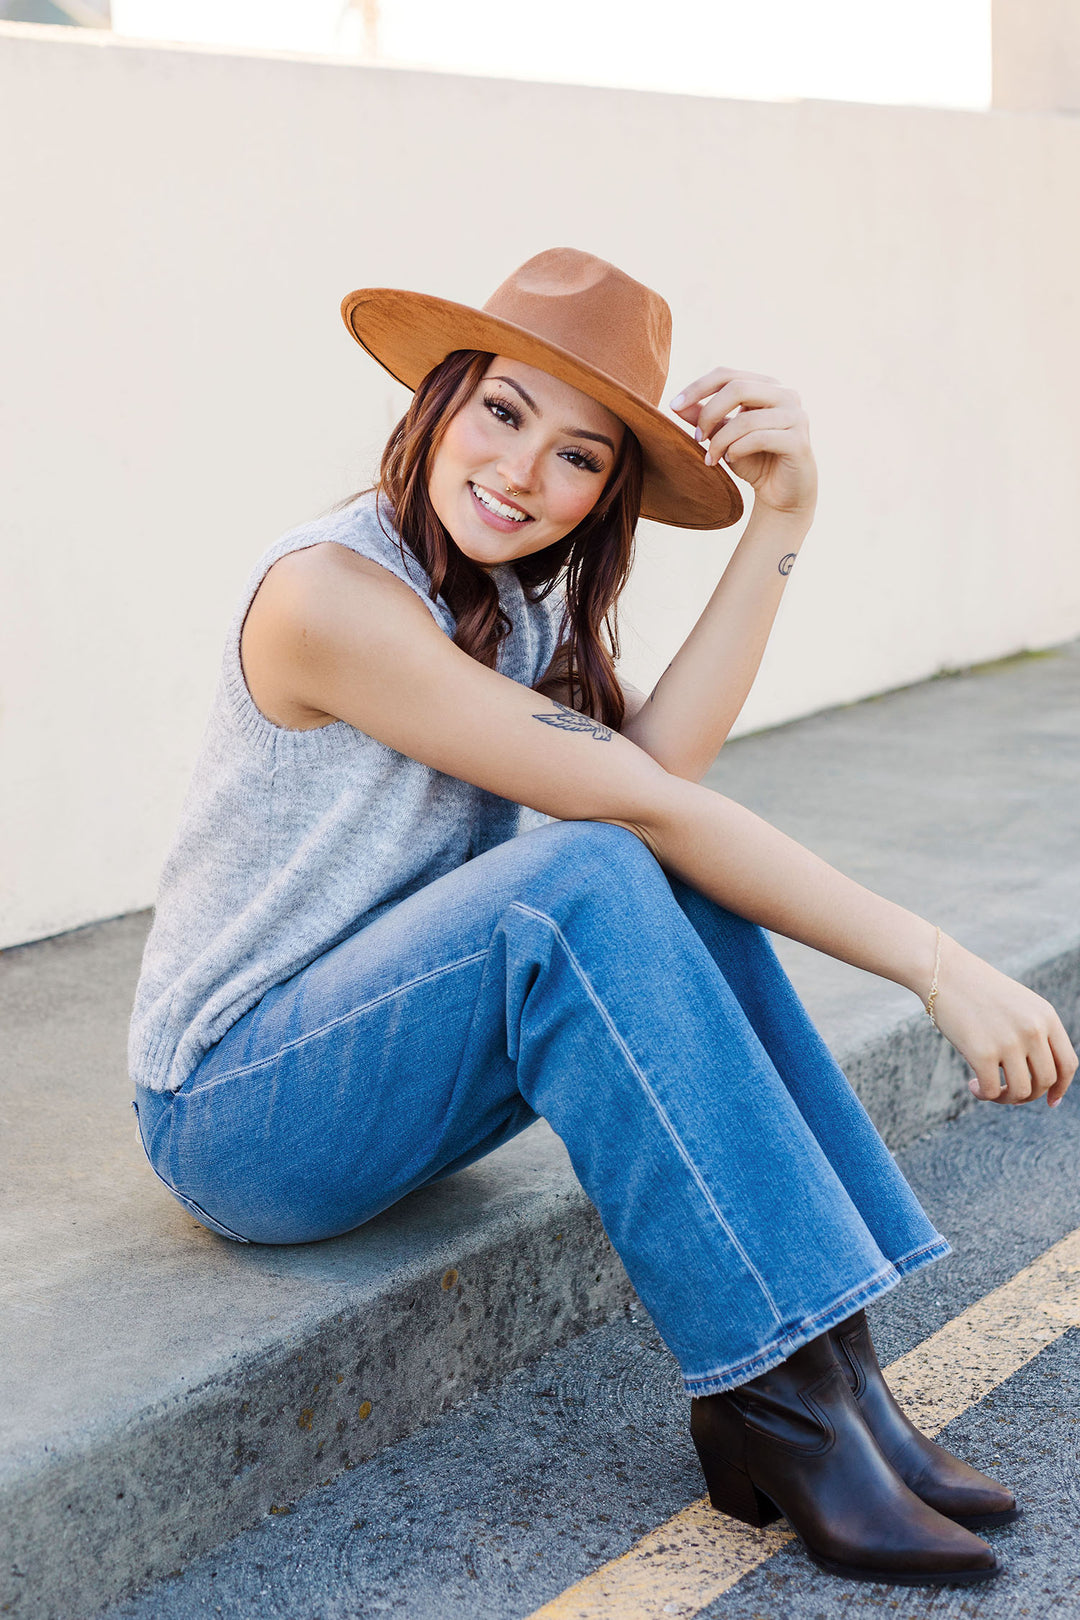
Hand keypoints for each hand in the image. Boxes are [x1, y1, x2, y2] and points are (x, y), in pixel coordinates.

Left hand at [670, 366, 816, 517]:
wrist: (782, 496)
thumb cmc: (754, 461)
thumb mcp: (723, 437)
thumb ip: (704, 418)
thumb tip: (676, 406)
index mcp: (767, 386)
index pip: (727, 374)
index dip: (697, 387)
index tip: (673, 406)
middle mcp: (786, 395)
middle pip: (737, 388)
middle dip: (709, 414)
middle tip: (696, 438)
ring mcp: (796, 416)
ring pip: (745, 418)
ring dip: (720, 440)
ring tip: (712, 458)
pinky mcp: (798, 441)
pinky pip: (759, 438)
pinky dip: (737, 449)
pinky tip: (731, 459)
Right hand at [931, 934, 1076, 1106]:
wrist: (943, 971)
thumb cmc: (977, 988)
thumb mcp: (1018, 1004)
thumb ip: (1034, 1032)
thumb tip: (1041, 1077)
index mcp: (1046, 1016)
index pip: (1067, 1064)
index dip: (1061, 1088)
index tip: (1050, 1101)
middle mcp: (1033, 1029)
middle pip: (1045, 1081)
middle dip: (1029, 1095)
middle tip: (1008, 1092)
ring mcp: (1009, 1042)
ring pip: (1022, 1091)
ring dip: (1006, 1098)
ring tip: (989, 1089)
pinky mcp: (982, 1053)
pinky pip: (993, 1091)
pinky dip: (985, 1095)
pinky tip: (972, 1085)